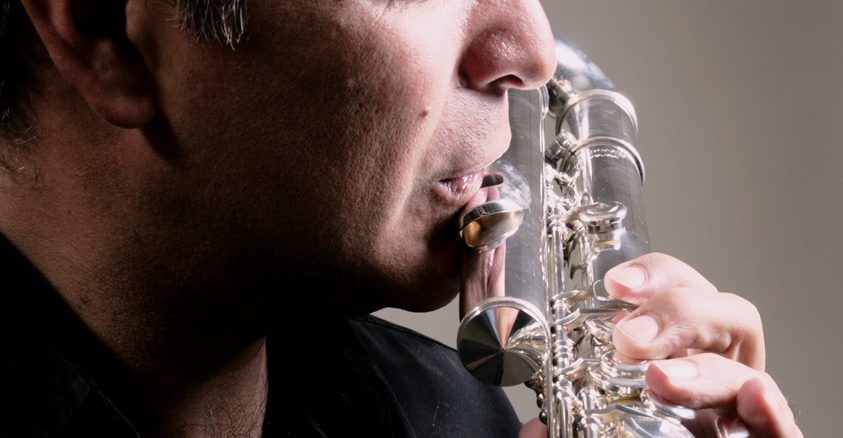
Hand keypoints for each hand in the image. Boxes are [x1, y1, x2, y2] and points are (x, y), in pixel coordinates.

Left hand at [517, 253, 801, 437]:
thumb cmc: (633, 433)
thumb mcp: (591, 423)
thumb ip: (564, 420)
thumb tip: (531, 430)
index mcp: (674, 353)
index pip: (675, 292)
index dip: (653, 276)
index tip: (616, 282)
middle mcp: (714, 373)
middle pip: (721, 315)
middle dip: (678, 312)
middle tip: (630, 336)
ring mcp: (741, 408)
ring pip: (746, 367)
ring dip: (706, 367)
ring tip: (661, 378)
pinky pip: (783, 427)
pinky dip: (773, 412)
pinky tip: (753, 397)